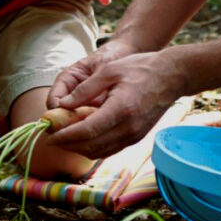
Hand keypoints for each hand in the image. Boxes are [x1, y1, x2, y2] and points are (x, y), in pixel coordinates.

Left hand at [45, 49, 188, 158]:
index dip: (65, 136)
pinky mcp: (136, 137)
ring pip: (100, 152)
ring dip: (79, 148)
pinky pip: (110, 149)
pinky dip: (93, 147)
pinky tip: (82, 137)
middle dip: (68, 144)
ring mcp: (134, 136)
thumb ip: (84, 89)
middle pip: (91, 146)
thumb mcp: (109, 71)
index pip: (86, 132)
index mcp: (120, 110)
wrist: (172, 76)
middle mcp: (128, 129)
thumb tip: (63, 105)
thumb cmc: (140, 68)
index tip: (49, 135)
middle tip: (51, 137)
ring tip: (63, 138)